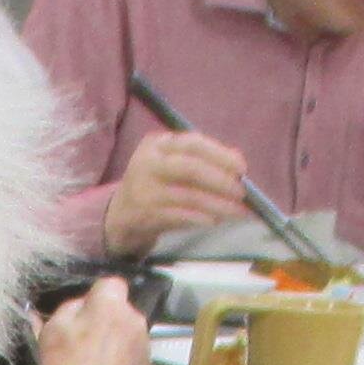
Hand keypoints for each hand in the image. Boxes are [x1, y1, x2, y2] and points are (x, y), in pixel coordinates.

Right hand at [32, 277, 153, 364]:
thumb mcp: (52, 329)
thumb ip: (69, 308)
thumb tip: (81, 306)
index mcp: (110, 303)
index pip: (109, 283)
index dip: (95, 296)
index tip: (83, 315)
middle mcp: (134, 318)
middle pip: (120, 309)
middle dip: (107, 318)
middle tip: (86, 340)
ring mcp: (144, 343)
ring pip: (128, 331)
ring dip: (116, 338)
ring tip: (96, 362)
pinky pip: (133, 353)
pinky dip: (123, 359)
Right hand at [105, 127, 248, 257]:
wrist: (122, 213)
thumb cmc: (156, 184)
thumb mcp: (173, 163)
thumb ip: (202, 159)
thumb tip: (237, 160)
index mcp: (157, 144)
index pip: (192, 144)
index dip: (219, 154)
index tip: (241, 167)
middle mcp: (149, 163)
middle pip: (191, 168)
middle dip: (220, 180)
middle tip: (241, 192)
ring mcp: (146, 190)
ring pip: (189, 196)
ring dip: (217, 204)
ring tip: (237, 211)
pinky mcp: (147, 214)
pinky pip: (181, 216)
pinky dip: (201, 218)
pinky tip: (214, 220)